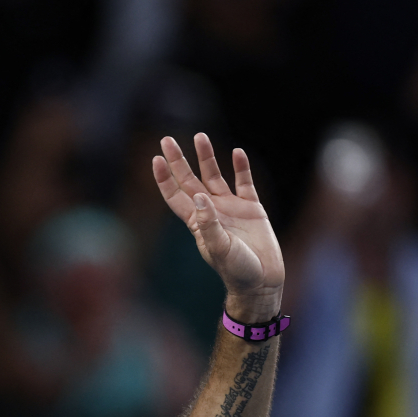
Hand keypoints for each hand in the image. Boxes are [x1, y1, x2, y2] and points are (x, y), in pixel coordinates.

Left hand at [154, 133, 284, 320]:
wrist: (262, 280)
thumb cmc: (236, 270)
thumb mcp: (219, 248)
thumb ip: (208, 223)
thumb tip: (198, 196)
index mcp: (197, 222)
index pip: (175, 195)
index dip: (164, 178)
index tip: (156, 159)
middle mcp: (210, 211)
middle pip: (189, 180)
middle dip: (178, 160)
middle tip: (166, 139)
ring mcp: (231, 208)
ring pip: (214, 176)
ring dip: (206, 157)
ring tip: (200, 136)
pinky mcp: (252, 208)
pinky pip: (245, 183)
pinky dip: (241, 168)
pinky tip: (237, 152)